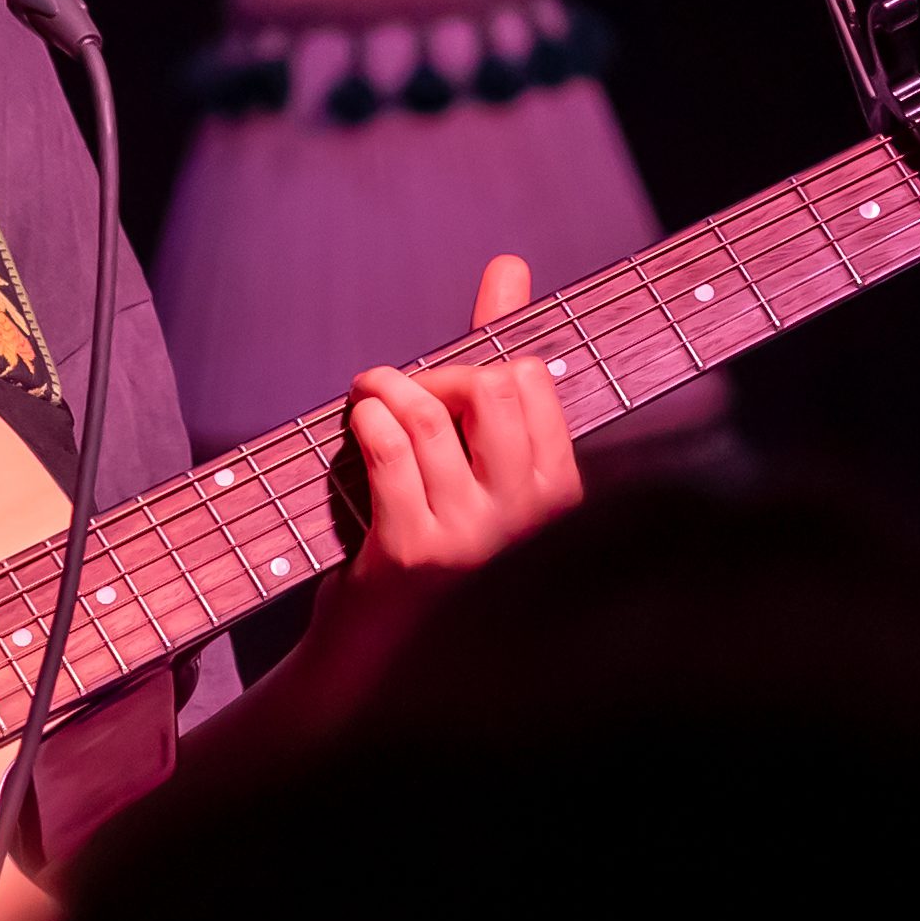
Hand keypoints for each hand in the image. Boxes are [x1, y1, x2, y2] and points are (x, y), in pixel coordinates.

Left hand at [340, 254, 585, 577]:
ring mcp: (473, 540)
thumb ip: (499, 370)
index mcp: (561, 498)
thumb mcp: (479, 464)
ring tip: (368, 391)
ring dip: (386, 386)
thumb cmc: (435, 543)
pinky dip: (367, 418)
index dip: (480, 363)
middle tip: (400, 388)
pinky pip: (390, 451)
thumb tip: (509, 265)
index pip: (532, 382)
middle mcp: (529, 521)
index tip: (448, 379)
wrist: (379, 655)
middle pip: (487, 389)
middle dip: (435, 372)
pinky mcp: (413, 554)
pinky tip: (358, 421)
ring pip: (430, 416)